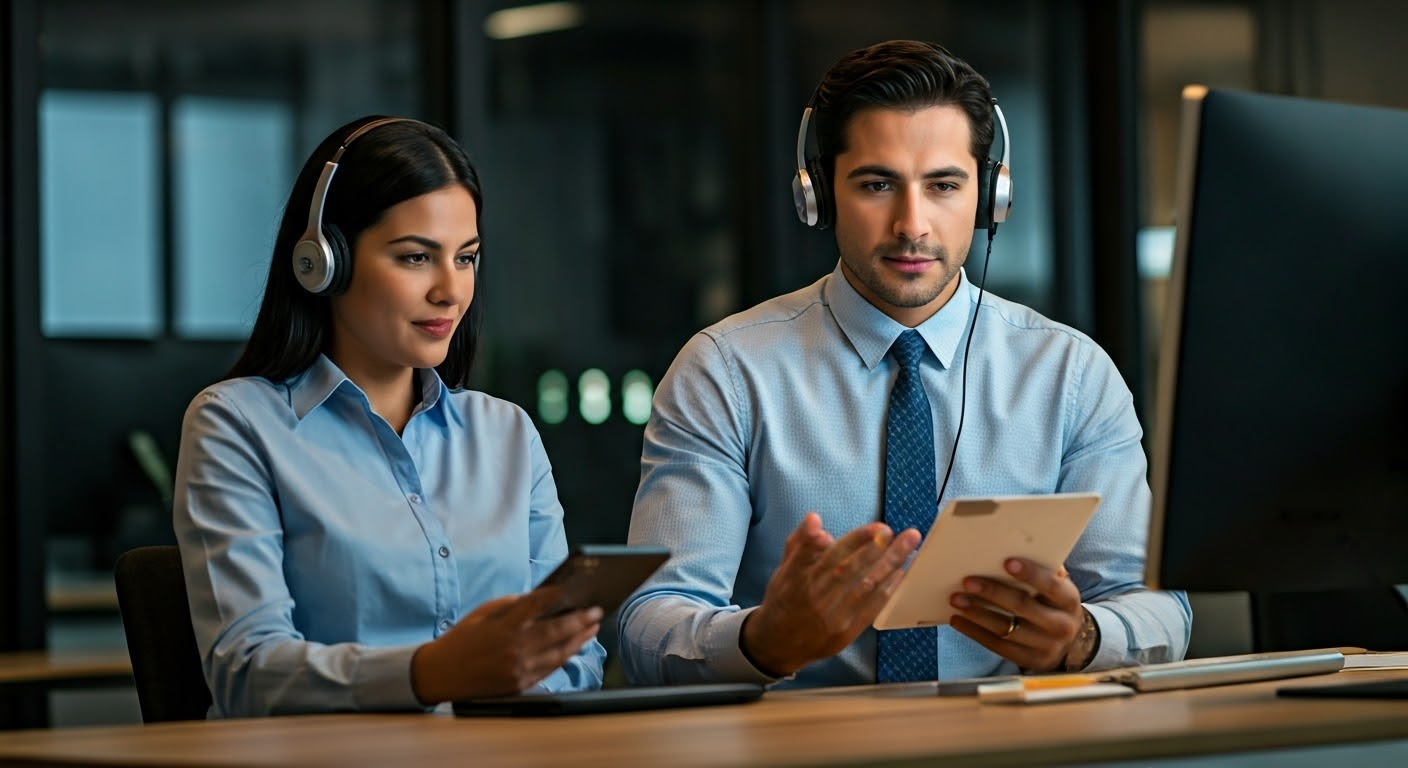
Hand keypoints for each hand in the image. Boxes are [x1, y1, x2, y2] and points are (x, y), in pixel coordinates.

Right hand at [410, 587, 600, 704]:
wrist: (442, 673)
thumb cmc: (464, 638)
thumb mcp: (484, 612)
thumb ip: (513, 604)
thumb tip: (542, 598)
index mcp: (503, 626)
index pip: (537, 605)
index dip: (558, 595)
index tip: (574, 588)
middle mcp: (513, 647)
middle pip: (556, 630)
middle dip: (580, 619)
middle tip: (596, 610)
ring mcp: (518, 668)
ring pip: (559, 652)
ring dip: (579, 639)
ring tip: (592, 628)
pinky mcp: (520, 684)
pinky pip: (550, 669)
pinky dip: (565, 656)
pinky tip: (575, 647)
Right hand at [740, 513, 920, 677]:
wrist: (778, 645)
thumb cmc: (783, 600)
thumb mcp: (783, 569)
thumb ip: (800, 543)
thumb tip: (816, 519)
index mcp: (799, 578)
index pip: (830, 554)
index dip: (855, 540)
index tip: (878, 527)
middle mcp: (815, 597)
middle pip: (852, 569)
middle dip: (880, 549)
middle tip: (904, 533)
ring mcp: (832, 617)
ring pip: (865, 587)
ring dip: (890, 565)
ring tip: (909, 547)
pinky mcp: (845, 633)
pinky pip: (870, 609)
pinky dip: (887, 589)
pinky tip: (900, 572)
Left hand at [948, 558, 1085, 672]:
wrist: (1070, 642)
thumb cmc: (1054, 603)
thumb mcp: (1057, 587)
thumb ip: (1042, 569)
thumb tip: (1013, 546)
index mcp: (1069, 600)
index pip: (1051, 585)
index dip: (1030, 574)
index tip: (1007, 562)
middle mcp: (1061, 625)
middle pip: (1023, 607)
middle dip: (993, 592)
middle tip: (967, 581)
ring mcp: (1046, 647)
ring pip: (1006, 629)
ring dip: (977, 613)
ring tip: (956, 599)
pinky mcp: (1029, 661)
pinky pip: (997, 646)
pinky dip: (975, 632)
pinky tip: (958, 620)